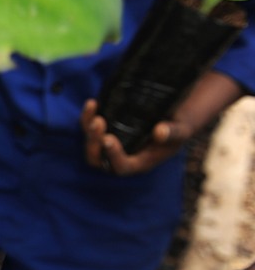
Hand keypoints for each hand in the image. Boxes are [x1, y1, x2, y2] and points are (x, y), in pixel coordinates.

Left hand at [81, 72, 241, 175]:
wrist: (171, 117)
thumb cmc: (177, 128)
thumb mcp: (181, 130)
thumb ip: (173, 133)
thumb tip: (160, 131)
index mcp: (139, 163)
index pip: (121, 166)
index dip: (113, 156)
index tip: (108, 139)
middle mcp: (121, 157)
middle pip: (98, 158)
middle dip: (94, 142)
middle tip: (99, 122)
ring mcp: (111, 144)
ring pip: (91, 143)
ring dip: (88, 128)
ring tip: (93, 109)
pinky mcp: (106, 130)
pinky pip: (90, 127)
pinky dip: (87, 116)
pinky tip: (92, 103)